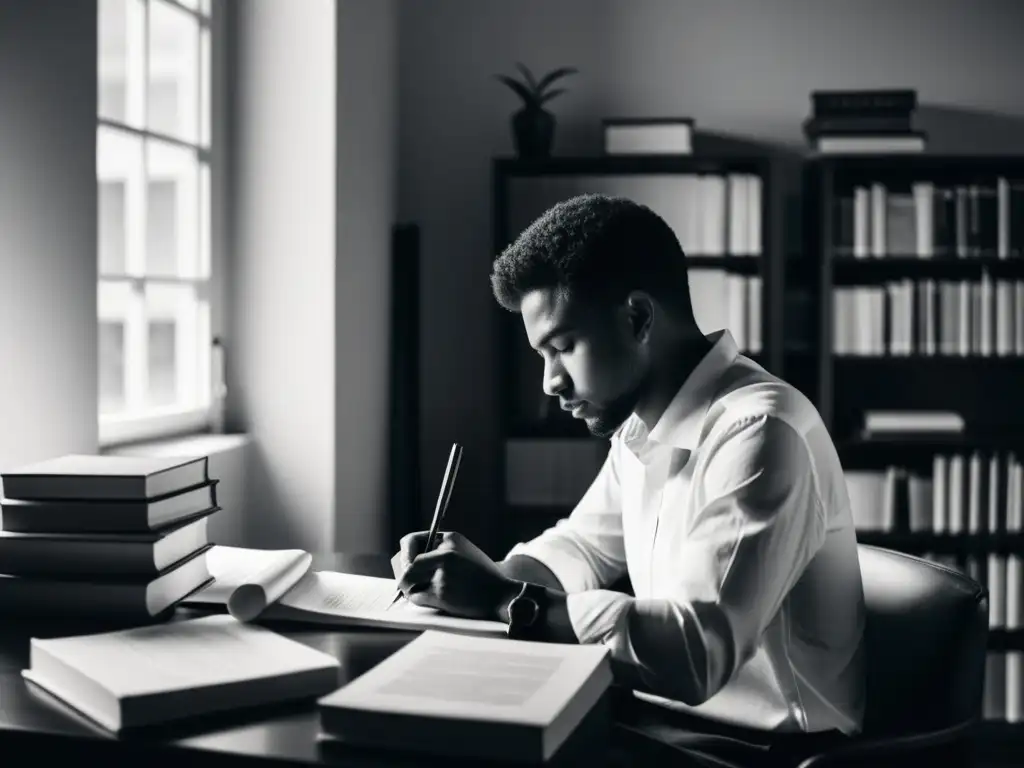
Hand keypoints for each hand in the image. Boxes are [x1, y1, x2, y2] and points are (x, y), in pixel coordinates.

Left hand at [396, 530, 519, 620]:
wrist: (502, 594)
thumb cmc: (483, 576)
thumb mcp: (465, 551)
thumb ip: (442, 551)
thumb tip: (411, 561)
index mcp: (450, 538)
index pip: (412, 540)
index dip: (404, 554)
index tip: (406, 565)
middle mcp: (445, 552)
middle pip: (407, 563)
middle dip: (405, 575)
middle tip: (407, 583)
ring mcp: (443, 573)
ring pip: (409, 580)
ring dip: (410, 588)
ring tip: (417, 592)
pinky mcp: (442, 592)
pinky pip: (417, 596)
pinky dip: (419, 599)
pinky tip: (428, 599)